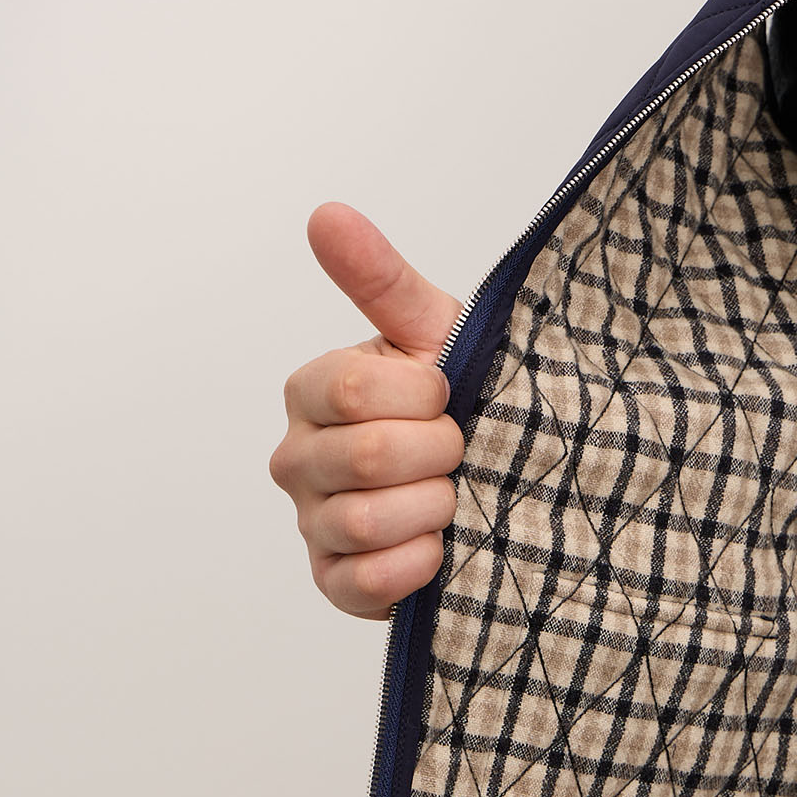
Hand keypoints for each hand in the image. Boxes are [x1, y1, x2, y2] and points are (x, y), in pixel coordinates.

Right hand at [270, 203, 463, 617]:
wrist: (500, 478)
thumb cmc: (462, 403)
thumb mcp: (433, 334)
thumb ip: (380, 280)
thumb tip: (326, 214)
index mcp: (311, 391)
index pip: (353, 390)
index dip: (424, 397)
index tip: (451, 395)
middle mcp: (296, 458)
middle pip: (367, 456)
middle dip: (439, 453)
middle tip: (463, 449)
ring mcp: (311, 524)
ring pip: (366, 521)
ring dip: (434, 508)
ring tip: (456, 497)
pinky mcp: (334, 583)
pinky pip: (364, 581)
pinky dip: (416, 565)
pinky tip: (443, 547)